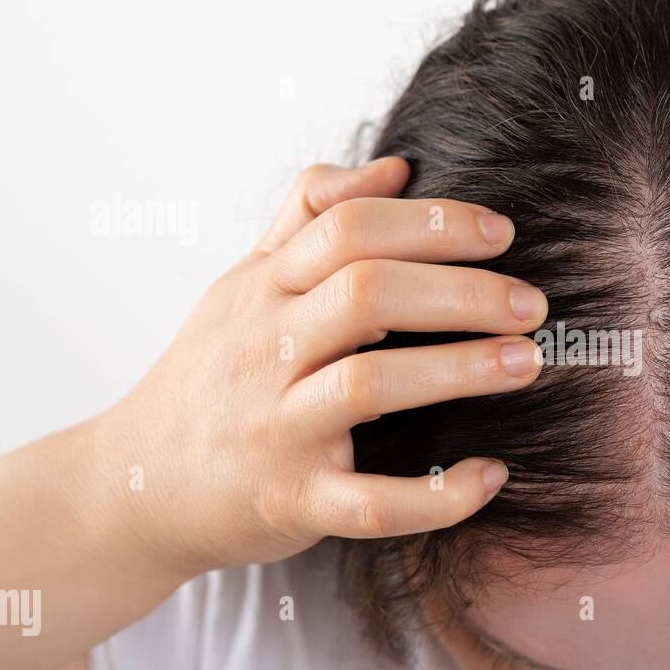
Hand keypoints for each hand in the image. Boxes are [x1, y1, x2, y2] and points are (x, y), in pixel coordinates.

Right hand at [96, 158, 546, 575]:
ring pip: (368, 386)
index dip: (431, 223)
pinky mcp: (291, 499)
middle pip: (366, 294)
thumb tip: (394, 165)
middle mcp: (266, 349)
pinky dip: (438, 495)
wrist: (137, 483)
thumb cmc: (212, 373)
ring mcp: (276, 428)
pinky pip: (372, 504)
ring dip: (459, 370)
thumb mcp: (245, 281)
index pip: (349, 229)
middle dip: (460, 291)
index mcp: (263, 288)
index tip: (501, 233)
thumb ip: (311, 216)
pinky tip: (489, 475)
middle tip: (532, 303)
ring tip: (526, 363)